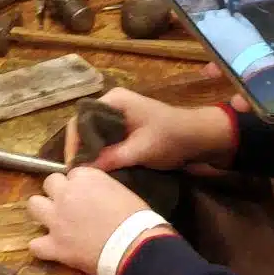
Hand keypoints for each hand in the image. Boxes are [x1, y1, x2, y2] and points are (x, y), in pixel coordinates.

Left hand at [26, 165, 160, 274]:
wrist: (135, 247)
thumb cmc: (136, 218)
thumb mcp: (120, 190)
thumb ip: (100, 186)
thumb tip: (93, 193)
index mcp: (84, 178)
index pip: (72, 174)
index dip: (79, 185)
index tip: (86, 195)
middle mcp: (65, 194)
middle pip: (49, 183)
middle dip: (57, 192)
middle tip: (68, 205)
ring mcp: (56, 219)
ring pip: (33, 205)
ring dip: (42, 212)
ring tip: (53, 221)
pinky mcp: (54, 245)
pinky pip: (35, 244)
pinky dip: (42, 247)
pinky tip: (50, 248)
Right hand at [84, 88, 237, 173]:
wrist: (200, 138)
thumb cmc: (171, 138)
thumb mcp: (140, 150)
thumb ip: (111, 158)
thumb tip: (82, 170)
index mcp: (114, 101)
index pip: (81, 119)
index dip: (74, 143)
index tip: (73, 166)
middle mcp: (112, 105)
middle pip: (85, 127)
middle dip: (82, 150)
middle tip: (79, 173)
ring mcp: (119, 116)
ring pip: (95, 136)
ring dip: (92, 153)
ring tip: (88, 174)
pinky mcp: (126, 129)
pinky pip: (106, 140)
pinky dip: (103, 154)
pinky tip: (102, 170)